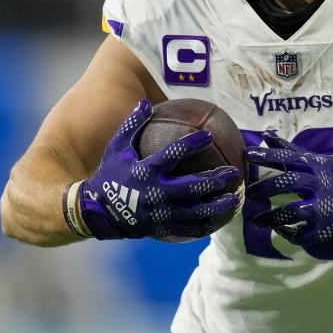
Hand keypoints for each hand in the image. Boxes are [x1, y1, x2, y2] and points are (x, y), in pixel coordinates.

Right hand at [79, 100, 240, 239]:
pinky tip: (220, 219)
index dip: (191, 144)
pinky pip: (188, 229)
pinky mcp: (161, 228)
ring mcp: (159, 214)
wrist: (96, 212)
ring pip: (195, 212)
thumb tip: (145, 102)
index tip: (208, 135)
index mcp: (145, 171)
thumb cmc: (109, 175)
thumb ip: (132, 125)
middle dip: (215, 179)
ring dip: (217, 206)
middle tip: (233, 172)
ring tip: (235, 199)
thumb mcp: (116, 148)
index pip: (172, 154)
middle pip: (192, 187)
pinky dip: (206, 225)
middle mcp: (155, 193)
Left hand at [245, 131, 332, 245]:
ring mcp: (321, 208)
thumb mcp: (315, 160)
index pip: (287, 159)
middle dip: (266, 188)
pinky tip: (279, 230)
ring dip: (272, 216)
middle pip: (287, 183)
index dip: (267, 156)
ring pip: (291, 211)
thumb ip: (289, 151)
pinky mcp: (323, 228)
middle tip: (250, 194)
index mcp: (314, 167)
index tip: (247, 154)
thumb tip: (267, 135)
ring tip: (258, 220)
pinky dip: (287, 233)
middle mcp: (317, 185)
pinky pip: (301, 233)